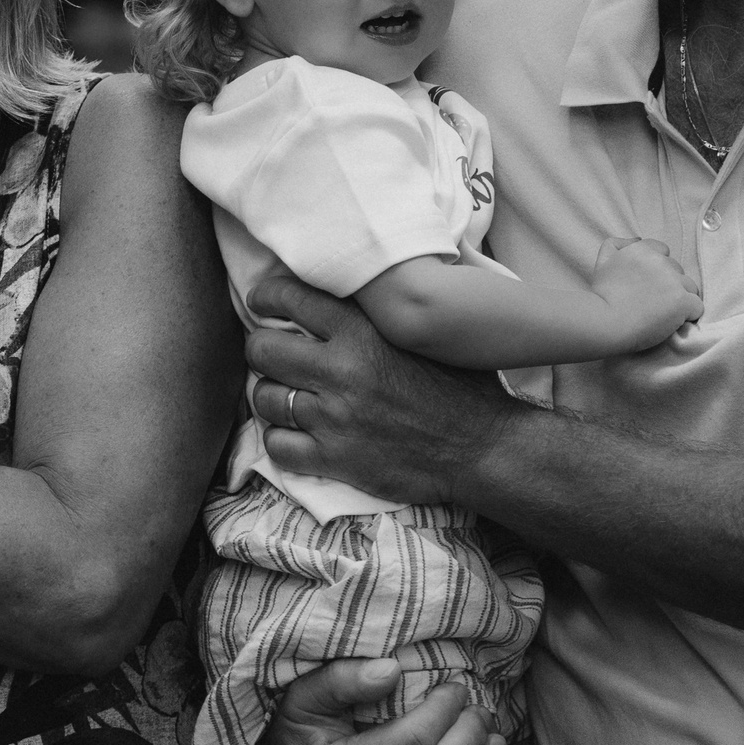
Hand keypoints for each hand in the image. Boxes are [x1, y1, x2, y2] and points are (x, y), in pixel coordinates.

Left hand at [244, 276, 520, 505]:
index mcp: (364, 332)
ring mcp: (335, 417)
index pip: (291, 299)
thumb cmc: (462, 387)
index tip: (261, 303)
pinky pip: (278, 446)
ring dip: (272, 397)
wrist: (482, 448)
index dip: (266, 298)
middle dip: (262, 350)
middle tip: (273, 356)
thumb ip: (383, 312)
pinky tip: (296, 435)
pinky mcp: (335, 458)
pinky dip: (280, 441)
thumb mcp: (425, 333)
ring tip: (287, 397)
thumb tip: (353, 286)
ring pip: (265, 398)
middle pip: (262, 349)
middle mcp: (342, 370)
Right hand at [591, 235, 702, 350]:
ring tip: (664, 313)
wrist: (605, 323)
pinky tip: (673, 322)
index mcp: (642, 250)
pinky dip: (688, 316)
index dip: (658, 270)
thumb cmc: (601, 297)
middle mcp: (660, 261)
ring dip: (681, 299)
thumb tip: (636, 239)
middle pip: (678, 271)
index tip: (648, 285)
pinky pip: (697, 307)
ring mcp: (673, 281)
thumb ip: (617, 244)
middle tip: (653, 302)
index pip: (663, 251)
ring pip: (690, 288)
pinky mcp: (682, 302)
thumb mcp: (602, 261)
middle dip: (669, 284)